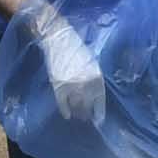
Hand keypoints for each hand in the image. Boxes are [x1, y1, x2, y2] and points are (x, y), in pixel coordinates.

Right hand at [19, 0, 104, 121]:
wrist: (57, 37)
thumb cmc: (74, 47)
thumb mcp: (90, 60)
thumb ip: (92, 76)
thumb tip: (93, 90)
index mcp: (96, 76)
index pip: (100, 99)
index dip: (99, 111)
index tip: (100, 120)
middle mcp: (85, 82)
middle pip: (88, 104)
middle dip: (88, 113)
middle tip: (87, 119)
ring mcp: (71, 84)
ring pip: (76, 105)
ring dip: (78, 112)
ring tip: (78, 117)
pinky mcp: (58, 84)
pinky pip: (62, 102)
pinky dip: (65, 110)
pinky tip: (67, 115)